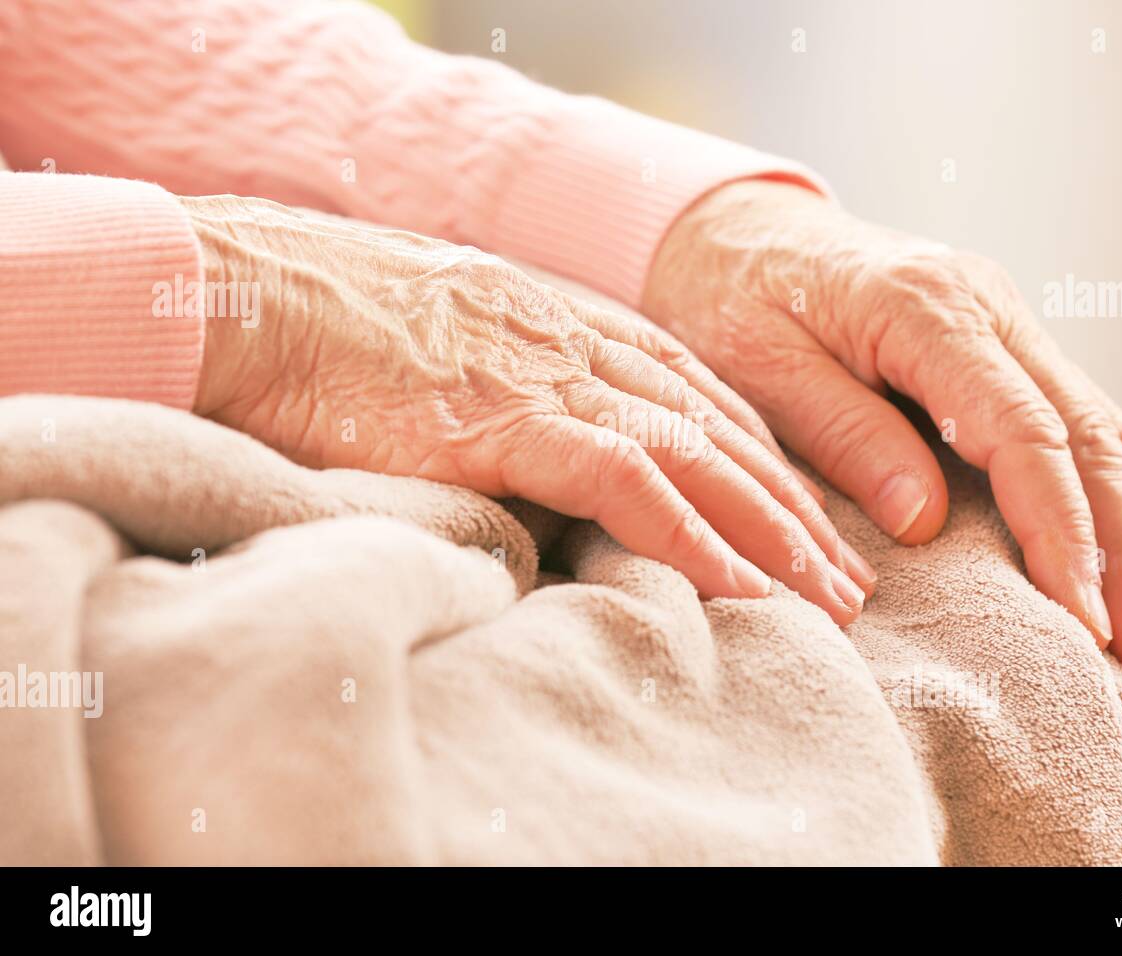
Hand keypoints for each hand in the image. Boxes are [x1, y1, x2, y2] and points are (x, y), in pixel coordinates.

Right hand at [182, 195, 874, 621]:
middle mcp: (584, 347)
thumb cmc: (339, 327)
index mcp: (574, 327)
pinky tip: (741, 586)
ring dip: (773, 532)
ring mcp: (552, 378)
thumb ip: (517, 387)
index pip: (703, 401)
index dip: (766, 465)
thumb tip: (542, 448)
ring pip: (699, 457)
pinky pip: (625, 480)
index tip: (809, 520)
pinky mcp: (509, 418)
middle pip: (722, 433)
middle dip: (796, 509)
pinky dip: (691, 535)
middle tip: (852, 574)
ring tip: (831, 598)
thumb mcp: (456, 345)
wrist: (260, 294)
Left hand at [643, 180, 1121, 682]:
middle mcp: (990, 310)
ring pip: (1110, 438)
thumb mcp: (762, 365)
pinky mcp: (1005, 352)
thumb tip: (925, 521)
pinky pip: (1084, 431)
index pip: (1023, 431)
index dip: (1061, 532)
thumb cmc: (735, 299)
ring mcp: (1008, 326)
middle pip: (1092, 439)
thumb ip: (846, 435)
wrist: (736, 235)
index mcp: (927, 307)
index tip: (1083, 621)